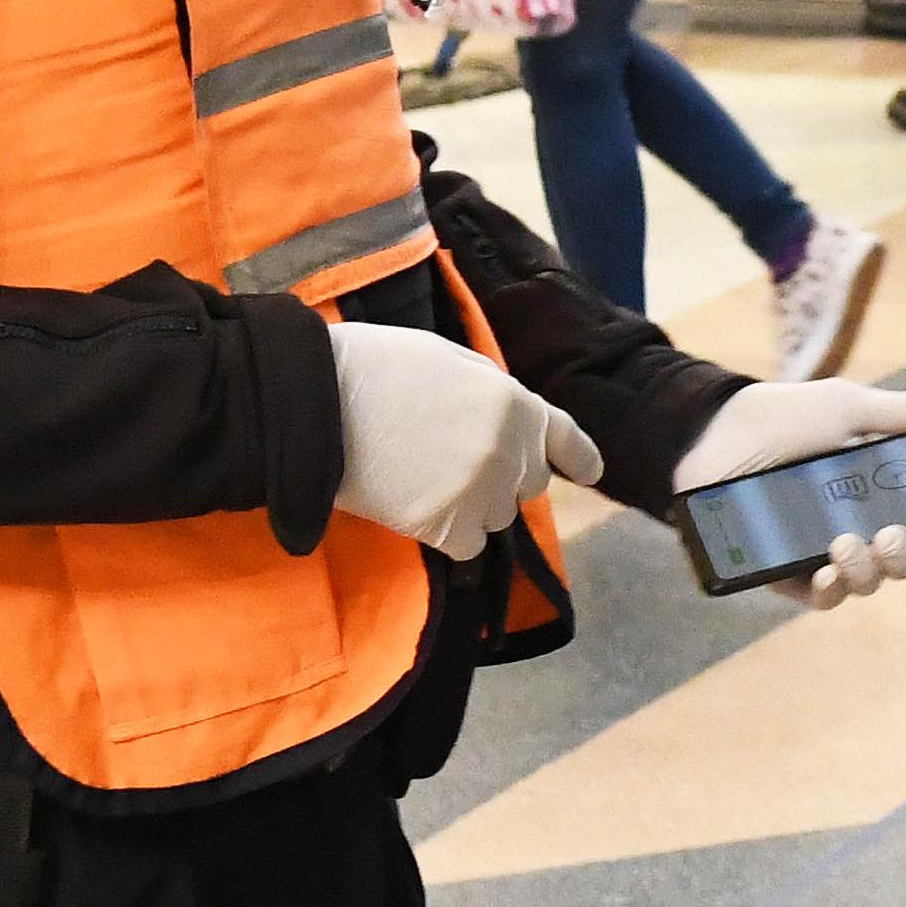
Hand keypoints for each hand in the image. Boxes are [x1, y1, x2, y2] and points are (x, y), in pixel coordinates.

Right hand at [329, 321, 600, 558]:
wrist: (316, 403)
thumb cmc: (375, 369)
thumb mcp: (451, 361)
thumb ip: (494, 395)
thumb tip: (513, 422)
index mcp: (516, 403)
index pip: (565, 439)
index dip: (578, 457)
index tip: (589, 472)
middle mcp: (510, 450)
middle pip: (529, 484)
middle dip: (503, 476)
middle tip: (451, 460)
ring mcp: (481, 491)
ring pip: (498, 517)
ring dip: (473, 505)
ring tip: (422, 476)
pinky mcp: (446, 526)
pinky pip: (469, 545)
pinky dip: (448, 534)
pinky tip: (415, 507)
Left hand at [671, 379, 905, 602]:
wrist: (708, 438)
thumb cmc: (779, 417)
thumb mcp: (848, 406)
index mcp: (883, 489)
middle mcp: (860, 524)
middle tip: (893, 535)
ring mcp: (824, 551)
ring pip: (871, 581)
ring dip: (871, 570)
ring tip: (846, 542)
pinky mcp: (786, 574)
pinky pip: (825, 599)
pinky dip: (836, 589)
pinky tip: (829, 569)